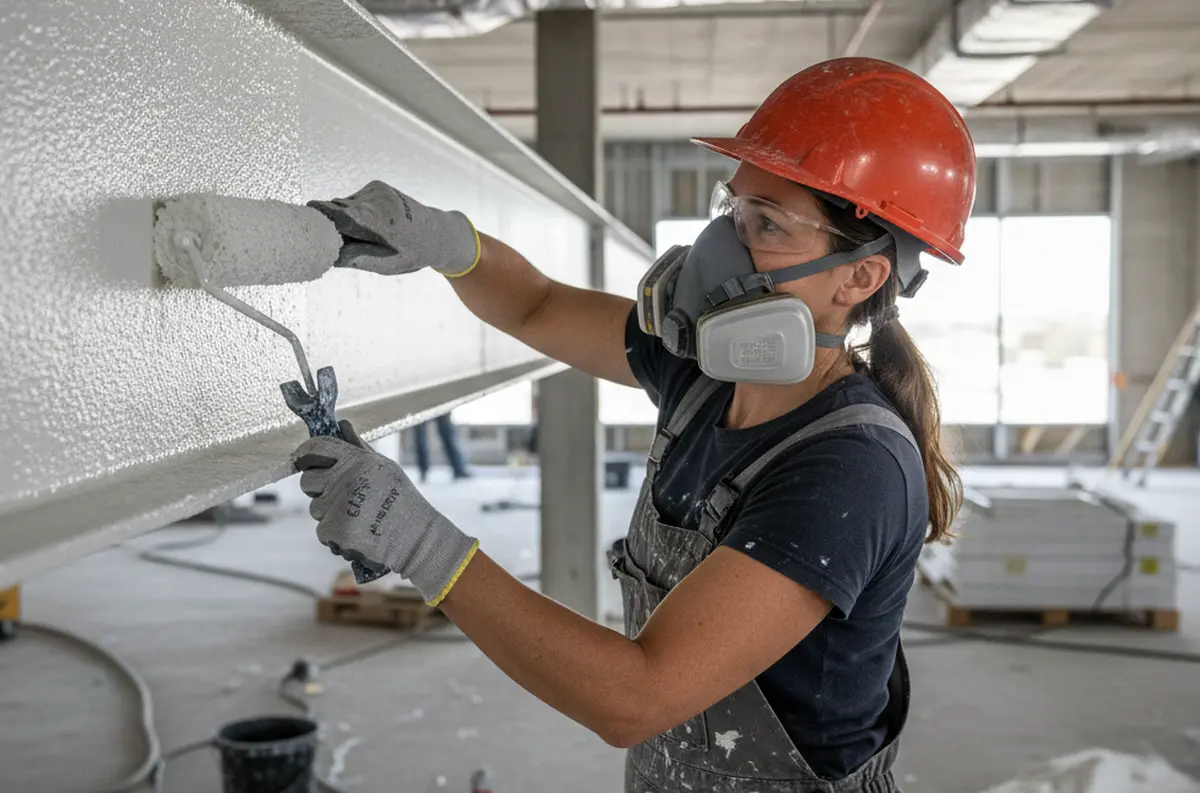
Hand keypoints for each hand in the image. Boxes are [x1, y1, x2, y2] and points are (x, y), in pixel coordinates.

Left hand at [293, 421, 478, 603]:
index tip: (303, 460)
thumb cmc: (402, 501)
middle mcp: (345, 480)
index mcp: (357, 460)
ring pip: (316, 509)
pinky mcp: (333, 531)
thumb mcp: (385, 467)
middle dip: (320, 489)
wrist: (416, 538)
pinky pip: (322, 531)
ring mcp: (337, 506)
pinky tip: (358, 534)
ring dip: (330, 515)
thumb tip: (341, 424)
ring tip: (359, 519)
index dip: (305, 453)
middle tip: (345, 497)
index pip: (317, 447)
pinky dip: (336, 535)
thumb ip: (358, 447)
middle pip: (308, 481)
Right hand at [307, 181, 479, 277]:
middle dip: (330, 225)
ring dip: (346, 220)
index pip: (336, 214)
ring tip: (367, 236)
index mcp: (379, 220)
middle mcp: (376, 199)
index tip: (297, 223)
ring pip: (344, 205)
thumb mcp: (386, 265)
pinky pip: (354, 200)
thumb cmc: (413, 253)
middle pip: (336, 209)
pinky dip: (355, 212)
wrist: (438, 233)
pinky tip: (371, 224)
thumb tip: (327, 255)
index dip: (315, 218)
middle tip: (335, 243)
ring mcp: (376, 189)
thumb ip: (356, 257)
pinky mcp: (376, 185)